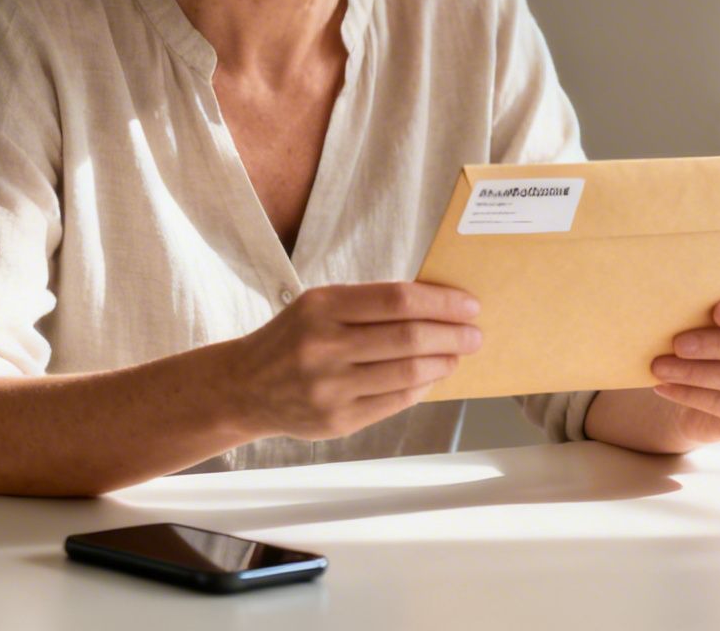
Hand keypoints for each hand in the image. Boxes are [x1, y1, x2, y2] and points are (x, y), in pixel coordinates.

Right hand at [225, 282, 481, 440]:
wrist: (244, 388)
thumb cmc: (292, 339)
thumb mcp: (319, 306)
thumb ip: (369, 305)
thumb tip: (437, 306)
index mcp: (321, 306)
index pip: (398, 299)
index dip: (442, 302)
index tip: (469, 306)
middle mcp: (324, 346)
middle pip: (409, 337)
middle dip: (453, 335)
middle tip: (474, 335)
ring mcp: (330, 388)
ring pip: (409, 372)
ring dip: (445, 363)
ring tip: (457, 355)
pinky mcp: (337, 421)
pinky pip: (396, 401)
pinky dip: (423, 387)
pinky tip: (431, 377)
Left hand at [646, 289, 719, 444]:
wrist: (704, 384)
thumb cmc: (711, 335)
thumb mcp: (714, 316)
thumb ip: (710, 306)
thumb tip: (676, 304)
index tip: (718, 312)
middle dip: (714, 344)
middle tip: (677, 343)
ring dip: (695, 373)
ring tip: (660, 367)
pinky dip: (691, 395)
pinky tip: (665, 387)